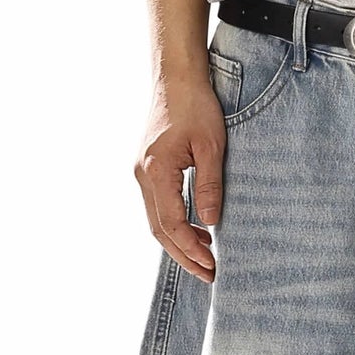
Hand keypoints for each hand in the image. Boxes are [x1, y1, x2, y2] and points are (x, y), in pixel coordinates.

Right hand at [134, 67, 224, 281]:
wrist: (176, 79)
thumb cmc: (197, 107)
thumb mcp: (212, 146)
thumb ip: (209, 186)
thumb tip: (209, 223)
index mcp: (156, 171)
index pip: (171, 223)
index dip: (191, 249)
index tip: (211, 266)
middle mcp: (142, 175)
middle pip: (159, 230)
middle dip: (184, 255)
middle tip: (209, 275)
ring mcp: (142, 172)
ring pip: (156, 221)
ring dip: (179, 242)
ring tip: (207, 258)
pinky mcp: (147, 169)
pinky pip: (158, 206)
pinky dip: (175, 224)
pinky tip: (197, 230)